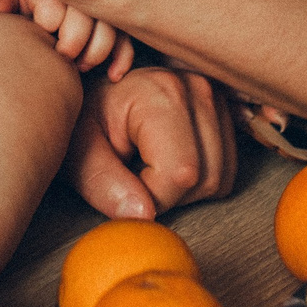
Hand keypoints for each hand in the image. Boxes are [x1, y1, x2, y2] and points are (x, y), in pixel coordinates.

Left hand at [0, 0, 135, 78]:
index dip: (48, 24)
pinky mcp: (118, 19)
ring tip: (80, 66)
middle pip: (86, 18)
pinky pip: (128, 39)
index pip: (56, 4)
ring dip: (96, 54)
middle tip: (61, 56)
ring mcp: (103, 4)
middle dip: (74, 44)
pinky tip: (113, 74)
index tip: (39, 32)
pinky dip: (123, 58)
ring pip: (110, 31)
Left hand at [65, 66, 238, 219]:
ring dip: (184, 191)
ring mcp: (216, 99)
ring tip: (149, 167)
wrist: (96, 96)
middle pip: (205, 178)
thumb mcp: (81, 152)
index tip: (124, 184)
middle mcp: (198, 90)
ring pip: (219, 179)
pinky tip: (169, 163)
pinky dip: (199, 180)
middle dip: (168, 195)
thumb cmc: (85, 121)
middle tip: (133, 176)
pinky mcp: (224, 113)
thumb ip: (105, 184)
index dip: (150, 197)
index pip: (179, 173)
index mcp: (161, 92)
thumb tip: (143, 216)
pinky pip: (225, 171)